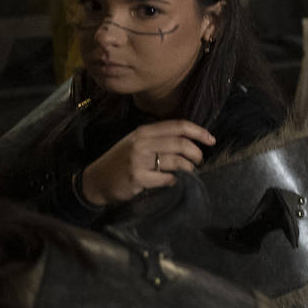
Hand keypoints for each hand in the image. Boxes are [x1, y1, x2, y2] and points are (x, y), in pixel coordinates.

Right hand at [80, 120, 215, 205]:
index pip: (178, 126)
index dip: (198, 132)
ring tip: (188, 170)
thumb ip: (159, 138)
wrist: (95, 180)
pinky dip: (172, 180)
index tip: (211, 140)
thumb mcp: (137, 142)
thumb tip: (191, 139)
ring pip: (176, 161)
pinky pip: (165, 178)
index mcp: (144, 131)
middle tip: (199, 160)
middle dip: (196, 153)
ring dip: (188, 168)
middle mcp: (141, 143)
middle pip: (181, 143)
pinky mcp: (137, 178)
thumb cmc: (121, 160)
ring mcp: (138, 160)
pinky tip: (170, 181)